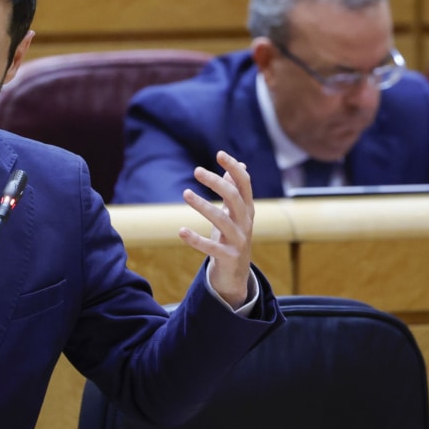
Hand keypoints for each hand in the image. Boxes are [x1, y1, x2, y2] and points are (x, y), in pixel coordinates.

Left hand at [177, 150, 252, 308]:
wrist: (236, 275)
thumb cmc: (231, 238)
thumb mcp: (234, 214)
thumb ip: (236, 192)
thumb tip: (238, 166)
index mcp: (247, 210)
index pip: (244, 184)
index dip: (234, 168)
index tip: (219, 154)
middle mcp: (246, 223)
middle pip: (234, 198)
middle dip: (216, 183)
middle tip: (196, 170)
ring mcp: (239, 241)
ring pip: (222, 220)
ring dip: (203, 206)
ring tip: (185, 193)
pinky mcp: (228, 258)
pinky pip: (211, 247)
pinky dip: (195, 240)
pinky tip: (181, 231)